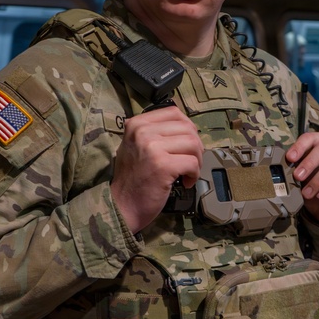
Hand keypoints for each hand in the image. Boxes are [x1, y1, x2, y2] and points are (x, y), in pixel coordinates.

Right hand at [111, 106, 202, 232]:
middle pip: (187, 128)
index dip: (187, 128)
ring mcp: (152, 147)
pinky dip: (194, 174)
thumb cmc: (132, 178)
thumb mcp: (135, 146)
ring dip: (197, 160)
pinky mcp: (162, 165)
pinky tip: (185, 182)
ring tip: (187, 173)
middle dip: (195, 146)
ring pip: (193, 144)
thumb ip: (155, 132)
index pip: (174, 113)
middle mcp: (143, 132)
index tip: (185, 145)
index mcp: (137, 124)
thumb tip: (186, 127)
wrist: (121, 205)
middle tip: (189, 162)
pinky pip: (192, 163)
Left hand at [286, 132, 318, 227]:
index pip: (311, 137)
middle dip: (309, 163)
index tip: (290, 158)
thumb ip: (297, 168)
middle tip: (297, 177)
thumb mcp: (303, 177)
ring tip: (308, 193)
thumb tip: (284, 168)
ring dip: (318, 180)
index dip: (300, 146)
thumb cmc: (315, 185)